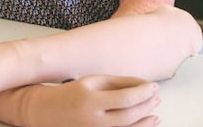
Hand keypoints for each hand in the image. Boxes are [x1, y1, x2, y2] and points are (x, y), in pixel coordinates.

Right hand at [22, 75, 160, 126]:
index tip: (154, 87)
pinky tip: (144, 125)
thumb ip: (118, 82)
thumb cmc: (71, 93)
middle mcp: (93, 120)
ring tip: (155, 115)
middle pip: (129, 116)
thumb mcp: (92, 81)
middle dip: (147, 106)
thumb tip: (142, 84)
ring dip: (146, 123)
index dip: (143, 92)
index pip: (126, 97)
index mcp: (91, 100)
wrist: (46, 112)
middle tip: (156, 98)